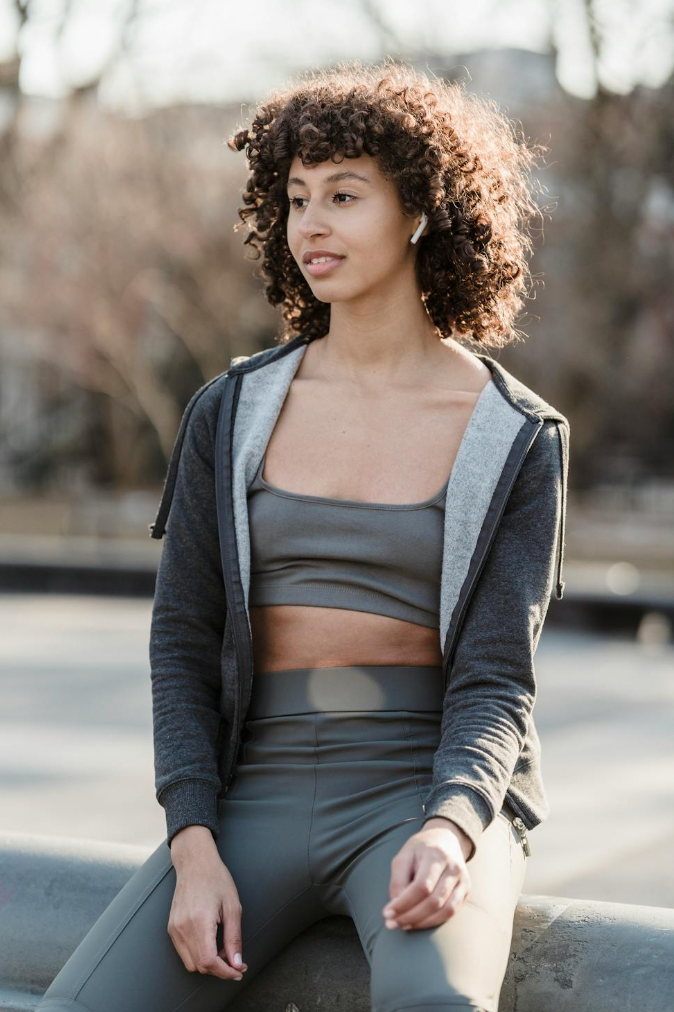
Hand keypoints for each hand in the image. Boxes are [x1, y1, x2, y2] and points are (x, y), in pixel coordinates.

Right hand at [168, 826, 248, 979]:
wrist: (194, 863)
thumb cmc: (216, 880)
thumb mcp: (233, 907)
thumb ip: (234, 938)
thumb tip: (237, 964)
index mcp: (199, 921)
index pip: (209, 961)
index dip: (225, 972)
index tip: (239, 971)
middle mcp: (182, 928)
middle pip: (199, 966)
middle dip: (220, 969)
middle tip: (236, 960)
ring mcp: (174, 929)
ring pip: (190, 963)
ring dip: (209, 964)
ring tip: (224, 949)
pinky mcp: (171, 928)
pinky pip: (184, 953)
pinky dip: (198, 955)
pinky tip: (211, 943)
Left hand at [381, 819, 471, 930]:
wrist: (445, 839)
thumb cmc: (421, 849)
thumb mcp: (404, 856)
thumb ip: (398, 880)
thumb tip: (397, 906)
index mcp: (436, 855)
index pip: (421, 886)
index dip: (404, 903)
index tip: (386, 913)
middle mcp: (454, 868)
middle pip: (434, 901)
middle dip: (410, 916)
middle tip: (391, 924)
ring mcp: (463, 880)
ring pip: (445, 910)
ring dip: (422, 923)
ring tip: (403, 925)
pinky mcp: (466, 891)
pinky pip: (451, 912)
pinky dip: (433, 921)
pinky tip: (418, 922)